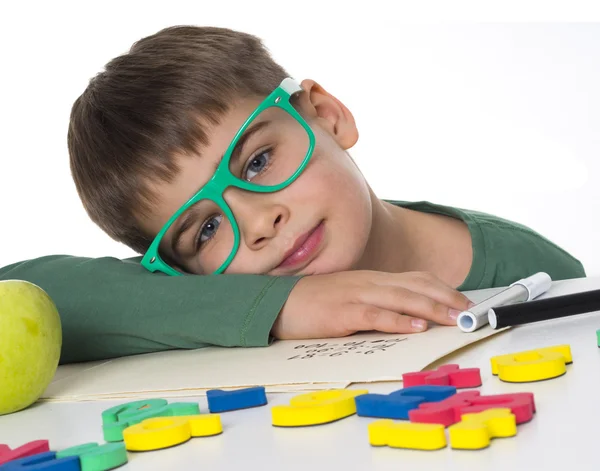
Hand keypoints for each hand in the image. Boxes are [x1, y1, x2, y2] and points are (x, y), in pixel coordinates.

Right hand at [272, 270, 474, 339]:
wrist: (280, 301)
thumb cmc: (316, 302)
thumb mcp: (351, 295)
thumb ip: (377, 302)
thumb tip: (407, 316)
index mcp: (372, 279)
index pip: (416, 279)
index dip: (443, 290)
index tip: (464, 303)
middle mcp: (369, 282)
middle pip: (416, 287)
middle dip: (447, 300)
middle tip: (470, 313)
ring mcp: (356, 295)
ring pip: (402, 298)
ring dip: (431, 309)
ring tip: (454, 319)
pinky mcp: (343, 312)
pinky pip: (375, 314)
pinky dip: (398, 321)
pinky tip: (415, 327)